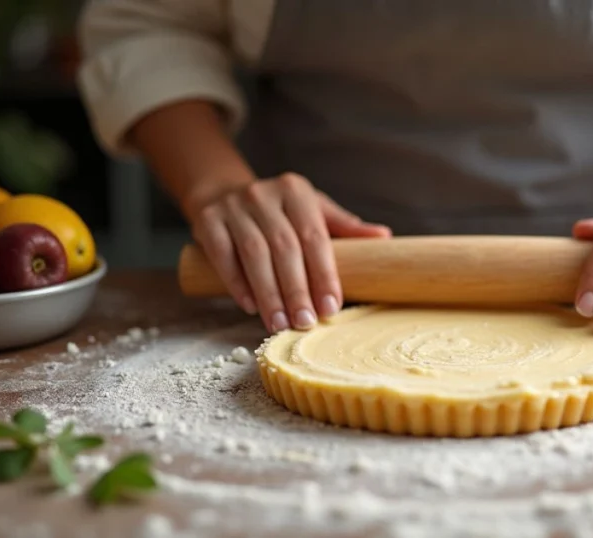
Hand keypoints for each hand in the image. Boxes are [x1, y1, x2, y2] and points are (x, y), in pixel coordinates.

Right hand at [185, 173, 390, 332]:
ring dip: (268, 293)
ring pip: (253, 254)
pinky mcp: (207, 219)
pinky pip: (222, 255)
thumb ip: (344, 227)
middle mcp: (264, 194)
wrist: (223, 193)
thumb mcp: (311, 210)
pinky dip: (236, 283)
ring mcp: (233, 206)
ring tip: (279, 323)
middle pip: (284, 248)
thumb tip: (385, 237)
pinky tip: (250, 307)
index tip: (331, 307)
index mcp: (296, 191)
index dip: (324, 274)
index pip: (315, 236)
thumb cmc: (279, 211)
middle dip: (296, 290)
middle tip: (305, 323)